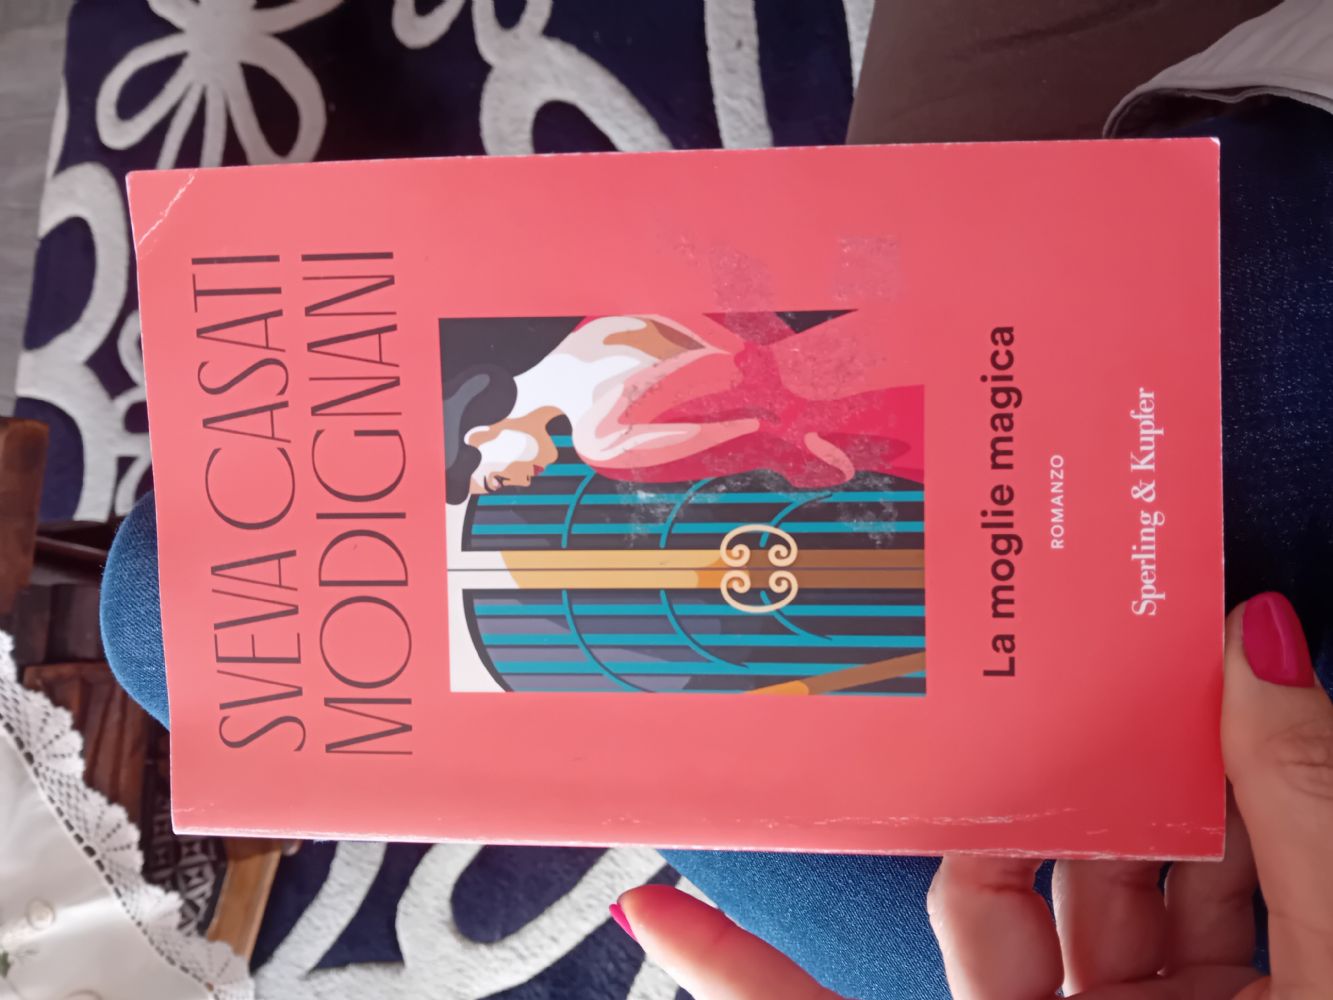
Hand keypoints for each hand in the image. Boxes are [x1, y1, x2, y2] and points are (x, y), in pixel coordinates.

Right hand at [611, 593, 1332, 998]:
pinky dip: (741, 976)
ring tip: (886, 731)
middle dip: (1045, 754)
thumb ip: (1300, 808)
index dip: (1178, 708)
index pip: (1215, 804)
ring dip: (932, 833)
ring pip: (970, 910)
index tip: (1127, 616)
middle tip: (995, 641)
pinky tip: (667, 916)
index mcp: (1274, 964)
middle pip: (1083, 843)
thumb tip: (1261, 640)